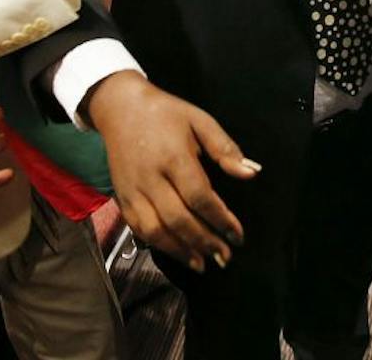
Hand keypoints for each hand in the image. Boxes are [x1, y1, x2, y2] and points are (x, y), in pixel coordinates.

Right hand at [85, 71, 259, 271]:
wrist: (120, 107)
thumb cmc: (165, 113)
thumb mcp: (199, 120)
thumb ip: (225, 148)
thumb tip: (251, 173)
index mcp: (173, 156)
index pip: (200, 196)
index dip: (220, 220)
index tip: (238, 236)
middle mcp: (150, 176)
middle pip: (178, 218)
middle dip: (204, 242)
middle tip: (225, 256)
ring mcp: (132, 189)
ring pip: (156, 230)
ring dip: (180, 251)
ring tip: (202, 264)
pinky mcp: (120, 197)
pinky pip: (138, 228)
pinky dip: (158, 245)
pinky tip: (176, 252)